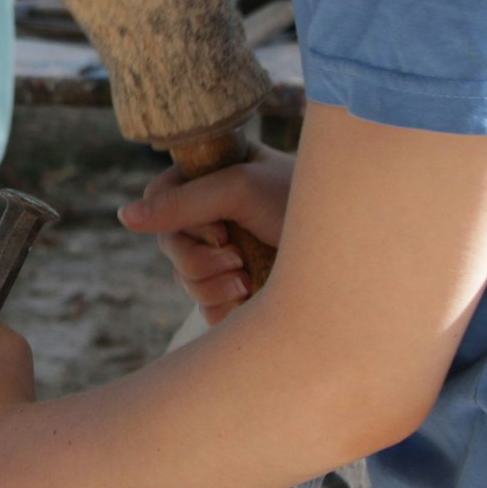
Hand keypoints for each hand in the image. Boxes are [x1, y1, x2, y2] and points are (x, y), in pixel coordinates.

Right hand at [119, 144, 293, 324]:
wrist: (362, 257)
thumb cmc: (308, 206)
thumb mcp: (240, 190)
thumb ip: (180, 202)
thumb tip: (124, 216)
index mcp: (219, 179)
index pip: (161, 196)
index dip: (176, 216)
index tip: (217, 224)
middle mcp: (220, 216)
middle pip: (169, 244)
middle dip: (198, 257)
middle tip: (235, 254)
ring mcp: (229, 256)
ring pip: (184, 279)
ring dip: (212, 283)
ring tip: (249, 278)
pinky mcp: (240, 294)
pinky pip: (204, 308)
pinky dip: (221, 307)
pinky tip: (249, 299)